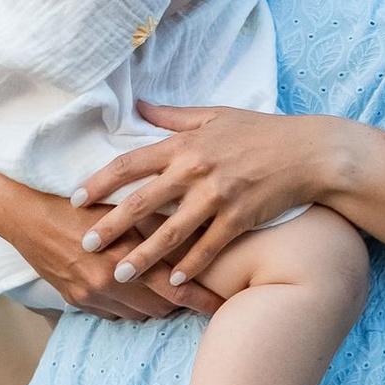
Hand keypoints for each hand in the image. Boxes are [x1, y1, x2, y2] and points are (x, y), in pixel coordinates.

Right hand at [0, 53, 215, 317]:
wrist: (20, 208)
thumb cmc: (76, 198)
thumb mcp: (122, 206)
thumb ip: (157, 223)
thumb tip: (193, 231)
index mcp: (123, 258)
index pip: (175, 290)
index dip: (203, 301)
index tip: (225, 307)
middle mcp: (107, 285)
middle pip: (159, 309)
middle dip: (177, 303)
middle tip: (195, 292)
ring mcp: (88, 296)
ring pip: (137, 314)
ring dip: (152, 305)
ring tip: (164, 290)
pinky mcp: (73, 299)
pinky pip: (111, 314)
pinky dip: (126, 306)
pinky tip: (131, 291)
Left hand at [75, 103, 357, 290]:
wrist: (309, 152)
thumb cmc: (262, 132)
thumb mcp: (216, 115)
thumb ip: (173, 115)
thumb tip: (138, 104)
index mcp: (185, 144)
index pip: (130, 163)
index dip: (99, 182)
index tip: (75, 199)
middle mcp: (196, 171)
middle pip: (142, 202)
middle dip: (109, 226)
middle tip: (84, 246)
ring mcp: (218, 197)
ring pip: (170, 232)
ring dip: (142, 256)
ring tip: (119, 273)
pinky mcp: (239, 218)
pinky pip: (208, 247)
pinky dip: (190, 265)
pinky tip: (173, 281)